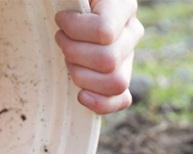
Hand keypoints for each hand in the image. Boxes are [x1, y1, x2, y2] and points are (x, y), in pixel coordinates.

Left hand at [55, 0, 143, 114]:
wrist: (77, 14)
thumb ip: (70, 1)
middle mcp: (132, 33)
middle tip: (61, 40)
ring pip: (115, 82)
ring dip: (82, 75)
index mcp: (124, 6)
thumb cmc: (71, 3)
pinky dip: (100, 103)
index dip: (75, 30)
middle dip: (75, 54)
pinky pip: (120, 100)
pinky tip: (82, 95)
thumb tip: (62, 16)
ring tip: (69, 60)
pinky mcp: (121, 80)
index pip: (104, 31)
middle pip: (107, 60)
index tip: (60, 20)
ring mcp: (128, 59)